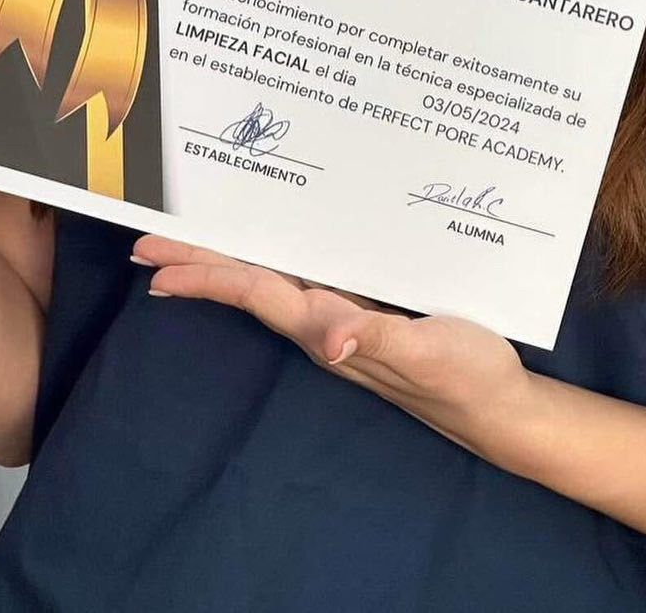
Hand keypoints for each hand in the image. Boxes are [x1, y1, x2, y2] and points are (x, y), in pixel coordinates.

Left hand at [130, 234, 534, 458]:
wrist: (499, 408)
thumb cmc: (463, 380)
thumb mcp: (426, 354)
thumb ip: (379, 342)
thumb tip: (333, 339)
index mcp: (329, 328)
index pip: (255, 293)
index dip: (206, 276)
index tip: (156, 263)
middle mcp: (326, 322)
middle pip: (251, 284)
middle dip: (199, 263)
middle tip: (146, 241)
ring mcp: (346, 316)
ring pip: (277, 279)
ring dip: (233, 258)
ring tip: (193, 237)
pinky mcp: (371, 308)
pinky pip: (314, 275)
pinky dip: (285, 254)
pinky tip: (282, 241)